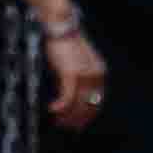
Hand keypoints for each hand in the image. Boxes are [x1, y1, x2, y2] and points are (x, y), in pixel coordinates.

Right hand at [38, 18, 112, 132]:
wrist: (60, 25)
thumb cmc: (65, 43)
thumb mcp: (76, 63)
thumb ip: (79, 79)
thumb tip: (71, 98)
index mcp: (100, 73)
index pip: (97, 102)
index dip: (88, 116)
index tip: (78, 125)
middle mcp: (96, 76)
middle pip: (89, 106)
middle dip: (77, 120)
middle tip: (66, 126)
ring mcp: (85, 76)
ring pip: (78, 105)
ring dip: (67, 116)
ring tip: (58, 121)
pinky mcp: (72, 74)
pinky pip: (67, 98)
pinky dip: (60, 106)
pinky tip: (52, 110)